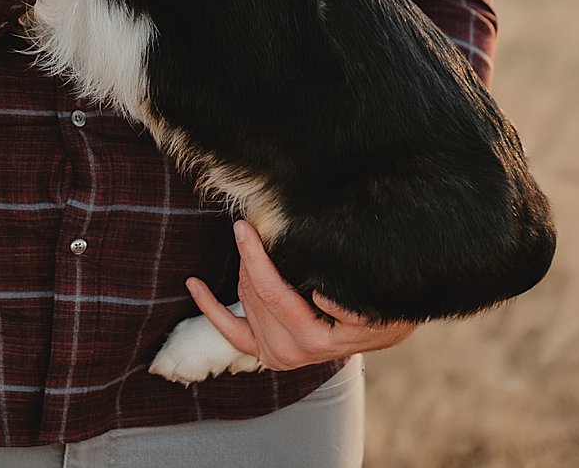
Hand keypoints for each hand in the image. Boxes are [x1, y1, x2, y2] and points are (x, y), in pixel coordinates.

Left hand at [183, 220, 415, 370]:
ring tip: (251, 241)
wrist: (383, 330)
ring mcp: (276, 354)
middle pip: (254, 293)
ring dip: (243, 271)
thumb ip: (352, 308)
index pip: (274, 292)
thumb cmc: (384, 312)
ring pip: (244, 302)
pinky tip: (194, 284)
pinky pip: (230, 331)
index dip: (256, 258)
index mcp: (315, 339)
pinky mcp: (266, 352)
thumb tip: (321, 297)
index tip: (245, 227)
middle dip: (250, 257)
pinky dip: (210, 307)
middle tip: (252, 224)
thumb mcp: (378, 310)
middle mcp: (290, 351)